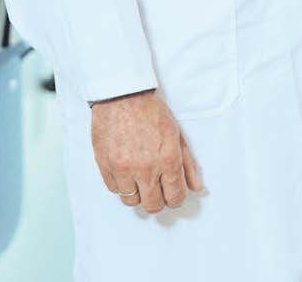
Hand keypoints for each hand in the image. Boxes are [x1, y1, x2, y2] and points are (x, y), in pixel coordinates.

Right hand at [91, 90, 203, 213]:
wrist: (122, 96)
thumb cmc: (150, 111)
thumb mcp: (176, 133)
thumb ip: (187, 163)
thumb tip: (195, 186)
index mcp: (167, 158)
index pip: (175, 196)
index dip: (176, 199)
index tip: (174, 195)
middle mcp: (145, 168)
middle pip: (153, 205)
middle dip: (159, 201)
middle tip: (159, 190)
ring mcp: (123, 169)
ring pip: (132, 201)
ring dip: (139, 193)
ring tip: (142, 178)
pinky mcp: (106, 167)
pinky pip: (115, 190)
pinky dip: (122, 185)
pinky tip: (127, 172)